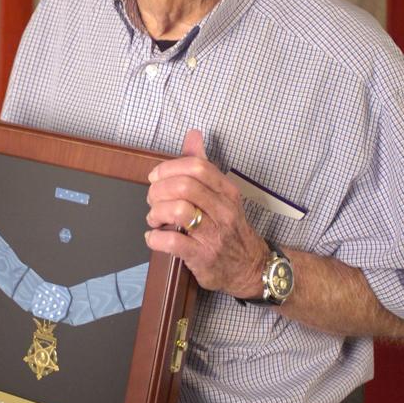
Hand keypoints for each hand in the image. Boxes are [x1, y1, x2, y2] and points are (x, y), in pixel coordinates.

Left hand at [145, 130, 266, 296]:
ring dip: (156, 212)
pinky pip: (173, 242)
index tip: (156, 177)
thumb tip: (193, 135)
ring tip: (154, 218)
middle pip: (185, 186)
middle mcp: (223, 210)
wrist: (250, 267)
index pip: (197, 166)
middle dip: (159, 190)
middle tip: (152, 198)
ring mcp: (214, 234)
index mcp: (226, 191)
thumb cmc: (230, 228)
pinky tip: (153, 237)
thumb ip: (203, 164)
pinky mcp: (203, 257)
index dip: (169, 168)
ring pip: (179, 211)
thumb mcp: (222, 194)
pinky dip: (155, 238)